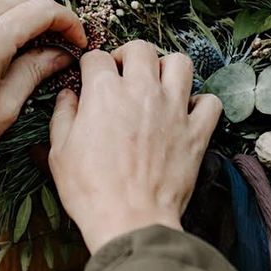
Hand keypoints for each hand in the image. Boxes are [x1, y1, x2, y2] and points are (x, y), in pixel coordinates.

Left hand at [0, 0, 85, 210]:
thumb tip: (59, 54)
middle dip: (43, 17)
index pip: (40, 10)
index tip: (77, 41)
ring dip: (16, 20)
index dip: (67, 21)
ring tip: (30, 51)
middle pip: (17, 0)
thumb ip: (34, 72)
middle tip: (58, 44)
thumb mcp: (4, 108)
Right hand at [48, 41, 221, 252]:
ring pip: (180, 63)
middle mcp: (141, 92)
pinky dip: (201, 103)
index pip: (97, 57)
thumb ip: (63, 115)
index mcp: (104, 93)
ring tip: (157, 84)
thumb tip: (69, 97)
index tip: (90, 77)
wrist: (130, 221)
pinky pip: (210, 102)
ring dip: (167, 69)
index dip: (90, 66)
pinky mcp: (196, 132)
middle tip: (123, 74)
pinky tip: (187, 113)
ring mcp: (173, 110)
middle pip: (140, 48)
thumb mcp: (59, 152)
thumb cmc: (91, 191)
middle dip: (128, 55)